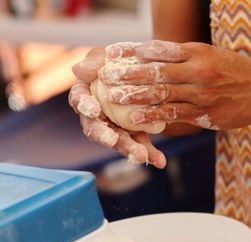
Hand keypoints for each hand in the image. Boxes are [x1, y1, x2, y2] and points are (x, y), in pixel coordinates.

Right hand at [69, 47, 165, 167]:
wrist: (140, 70)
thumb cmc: (115, 62)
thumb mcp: (105, 56)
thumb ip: (93, 62)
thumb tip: (77, 70)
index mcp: (86, 96)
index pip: (80, 102)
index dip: (84, 105)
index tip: (92, 109)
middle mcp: (98, 116)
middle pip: (97, 129)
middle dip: (105, 136)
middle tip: (112, 140)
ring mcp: (116, 127)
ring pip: (120, 141)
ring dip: (129, 149)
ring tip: (141, 156)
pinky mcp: (135, 133)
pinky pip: (141, 144)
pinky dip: (150, 154)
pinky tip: (160, 161)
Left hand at [100, 40, 250, 129]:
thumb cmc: (235, 70)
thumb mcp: (211, 54)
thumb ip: (183, 57)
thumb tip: (150, 57)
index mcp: (198, 53)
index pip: (159, 49)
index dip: (133, 52)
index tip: (112, 53)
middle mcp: (199, 72)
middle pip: (156, 72)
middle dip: (127, 74)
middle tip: (104, 76)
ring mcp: (203, 95)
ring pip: (163, 95)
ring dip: (135, 96)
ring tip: (113, 97)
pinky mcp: (206, 115)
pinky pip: (176, 115)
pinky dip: (154, 116)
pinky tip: (135, 118)